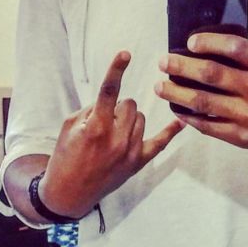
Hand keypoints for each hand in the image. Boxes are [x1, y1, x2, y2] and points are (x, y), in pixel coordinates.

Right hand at [41, 51, 184, 217]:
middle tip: (104, 121)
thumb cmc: (65, 156)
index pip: (109, 91)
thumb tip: (112, 100)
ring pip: (141, 118)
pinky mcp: (138, 162)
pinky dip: (170, 131)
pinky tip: (182, 121)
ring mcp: (129, 151)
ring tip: (113, 134)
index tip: (125, 53)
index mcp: (95, 126)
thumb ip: (91, 109)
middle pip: (129, 104)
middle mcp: (115, 138)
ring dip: (129, 119)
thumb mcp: (69, 126)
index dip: (116, 70)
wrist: (69, 192)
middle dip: (117, 107)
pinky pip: (160, 142)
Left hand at [155, 34, 247, 158]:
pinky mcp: (242, 136)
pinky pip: (208, 125)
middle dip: (182, 67)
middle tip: (164, 62)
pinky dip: (189, 117)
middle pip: (212, 75)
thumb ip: (245, 59)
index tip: (190, 42)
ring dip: (177, 93)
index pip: (236, 48)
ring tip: (160, 86)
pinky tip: (177, 110)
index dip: (210, 42)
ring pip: (204, 102)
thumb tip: (204, 49)